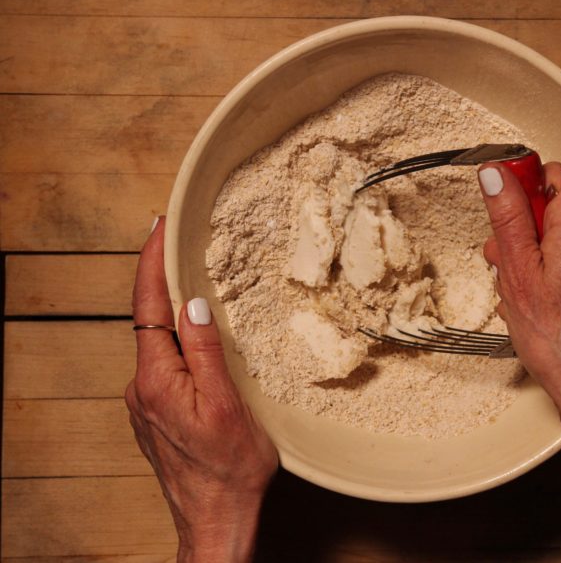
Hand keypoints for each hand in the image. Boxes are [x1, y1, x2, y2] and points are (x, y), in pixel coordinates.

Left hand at [126, 217, 278, 562]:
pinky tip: (199, 336)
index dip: (152, 263)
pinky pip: (166, 364)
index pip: (147, 307)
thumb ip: (205, 352)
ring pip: (159, 344)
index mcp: (156, 381)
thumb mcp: (227, 405)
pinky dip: (179, 341)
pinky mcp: (158, 413)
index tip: (160, 228)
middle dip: (163, 278)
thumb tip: (192, 304)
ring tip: (197, 281)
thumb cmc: (229, 470)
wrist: (217, 520)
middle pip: (149, 320)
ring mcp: (147, 403)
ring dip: (173, 311)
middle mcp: (142, 388)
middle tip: (180, 242)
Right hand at [477, 161, 560, 409]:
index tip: (502, 211)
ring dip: (530, 259)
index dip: (518, 189)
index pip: (547, 173)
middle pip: (549, 209)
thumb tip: (497, 174)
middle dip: (520, 234)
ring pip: (555, 238)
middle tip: (508, 267)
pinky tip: (537, 303)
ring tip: (521, 293)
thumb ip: (508, 216)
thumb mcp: (518, 271)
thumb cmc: (559, 340)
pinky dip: (548, 274)